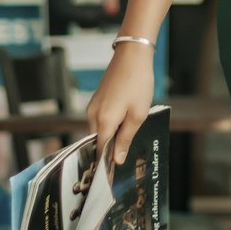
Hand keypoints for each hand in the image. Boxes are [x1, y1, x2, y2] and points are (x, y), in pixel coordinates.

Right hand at [86, 44, 153, 164]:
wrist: (132, 56)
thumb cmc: (138, 84)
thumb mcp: (138, 115)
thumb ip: (126, 139)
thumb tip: (116, 159)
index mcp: (103, 121)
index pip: (100, 151)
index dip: (107, 162)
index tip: (114, 173)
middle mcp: (92, 115)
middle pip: (99, 141)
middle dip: (111, 147)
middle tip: (128, 150)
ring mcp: (93, 106)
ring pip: (100, 130)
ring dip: (113, 134)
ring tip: (130, 128)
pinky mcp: (96, 100)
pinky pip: (101, 119)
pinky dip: (111, 123)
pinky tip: (125, 117)